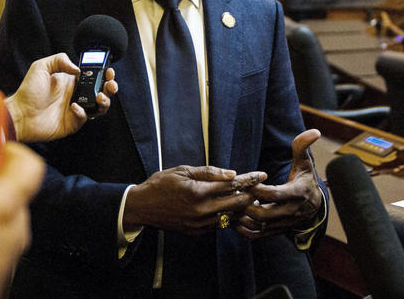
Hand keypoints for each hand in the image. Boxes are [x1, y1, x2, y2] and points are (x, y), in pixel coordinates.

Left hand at [6, 53, 117, 141]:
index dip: (104, 74)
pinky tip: (74, 107)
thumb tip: (77, 69)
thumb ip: (59, 60)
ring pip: (99, 107)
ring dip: (104, 101)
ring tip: (100, 97)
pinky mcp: (72, 123)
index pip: (93, 76)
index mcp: (71, 82)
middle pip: (101, 91)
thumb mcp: (41, 67)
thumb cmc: (27, 91)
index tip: (109, 70)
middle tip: (111, 84)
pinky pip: (84, 119)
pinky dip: (83, 113)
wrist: (19, 114)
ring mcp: (75, 110)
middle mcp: (76, 95)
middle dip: (111, 87)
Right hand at [123, 166, 266, 234]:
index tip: (261, 175)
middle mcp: (201, 211)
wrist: (142, 207)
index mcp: (198, 192)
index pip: (231, 185)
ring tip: (250, 199)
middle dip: (250, 195)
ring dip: (240, 208)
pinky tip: (231, 209)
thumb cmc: (161, 184)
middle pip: (236, 205)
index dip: (248, 179)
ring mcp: (199, 224)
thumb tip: (232, 174)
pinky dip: (227, 216)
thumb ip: (209, 173)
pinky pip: (218, 224)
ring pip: (229, 217)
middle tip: (259, 188)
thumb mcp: (183, 171)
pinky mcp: (197, 232)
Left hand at [235, 129, 323, 238]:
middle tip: (232, 195)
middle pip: (264, 214)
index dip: (257, 189)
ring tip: (231, 206)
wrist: (315, 206)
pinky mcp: (277, 231)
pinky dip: (244, 230)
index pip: (274, 194)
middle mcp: (291, 211)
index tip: (244, 182)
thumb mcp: (305, 163)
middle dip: (246, 205)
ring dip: (243, 218)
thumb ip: (302, 147)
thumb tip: (314, 131)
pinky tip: (235, 219)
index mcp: (297, 193)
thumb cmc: (305, 180)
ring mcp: (284, 224)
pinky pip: (259, 235)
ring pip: (259, 226)